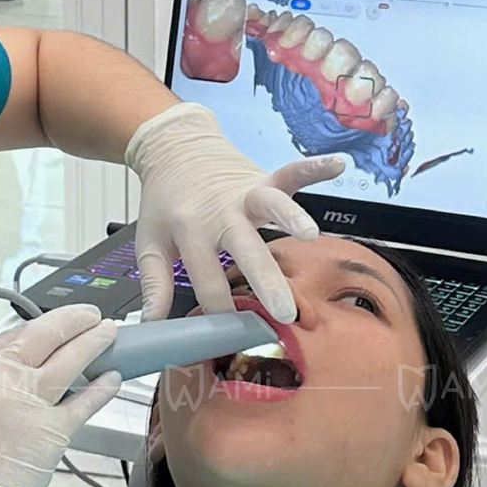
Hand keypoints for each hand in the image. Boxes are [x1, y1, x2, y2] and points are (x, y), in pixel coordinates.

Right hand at [0, 304, 121, 486]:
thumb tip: (22, 379)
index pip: (13, 335)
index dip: (41, 326)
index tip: (55, 323)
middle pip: (46, 334)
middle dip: (74, 320)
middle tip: (91, 316)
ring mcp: (27, 403)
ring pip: (72, 358)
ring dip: (95, 341)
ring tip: (108, 333)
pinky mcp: (51, 432)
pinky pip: (85, 401)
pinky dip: (102, 387)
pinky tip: (112, 379)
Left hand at [125, 103, 344, 322]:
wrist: (174, 148)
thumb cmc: (166, 201)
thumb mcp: (149, 240)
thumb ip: (155, 282)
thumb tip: (154, 323)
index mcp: (190, 232)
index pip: (208, 280)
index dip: (218, 312)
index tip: (233, 338)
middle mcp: (221, 214)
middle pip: (245, 250)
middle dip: (265, 281)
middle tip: (284, 313)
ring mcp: (245, 195)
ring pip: (271, 205)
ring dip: (291, 217)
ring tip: (309, 234)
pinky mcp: (263, 178)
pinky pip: (291, 173)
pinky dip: (313, 169)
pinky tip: (338, 164)